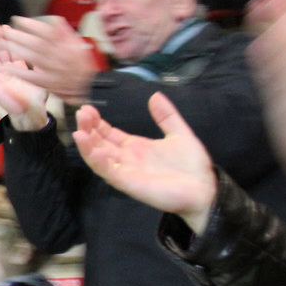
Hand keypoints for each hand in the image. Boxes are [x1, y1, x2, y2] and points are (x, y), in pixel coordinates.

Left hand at [0, 17, 96, 105]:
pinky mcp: (49, 83)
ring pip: (33, 58)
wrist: (89, 87)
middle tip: (6, 30)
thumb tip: (56, 20)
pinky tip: (9, 68)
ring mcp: (54, 70)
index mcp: (66, 45)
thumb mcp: (79, 45)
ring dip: (18, 50)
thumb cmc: (83, 66)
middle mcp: (59, 56)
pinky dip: (20, 73)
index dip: (31, 24)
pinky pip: (33, 77)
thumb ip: (66, 33)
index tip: (18, 19)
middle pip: (37, 43)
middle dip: (19, 36)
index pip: (46, 31)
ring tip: (4, 44)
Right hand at [0, 26, 48, 129]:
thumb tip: (45, 49)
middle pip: (0, 51)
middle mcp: (8, 71)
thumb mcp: (42, 77)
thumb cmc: (36, 99)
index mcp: (19, 68)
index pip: (12, 50)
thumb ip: (41, 64)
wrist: (30, 112)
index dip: (10, 39)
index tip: (7, 27)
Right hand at [73, 93, 215, 232]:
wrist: (205, 190)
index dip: (97, 122)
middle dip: (88, 128)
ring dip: (87, 145)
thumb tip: (155, 95)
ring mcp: (126, 171)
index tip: (89, 109)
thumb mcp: (180, 134)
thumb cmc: (192, 167)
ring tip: (79, 130)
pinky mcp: (129, 183)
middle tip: (82, 113)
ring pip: (98, 157)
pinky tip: (94, 149)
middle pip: (99, 143)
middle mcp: (126, 159)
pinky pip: (108, 172)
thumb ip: (166, 116)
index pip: (108, 134)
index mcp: (136, 147)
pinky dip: (98, 161)